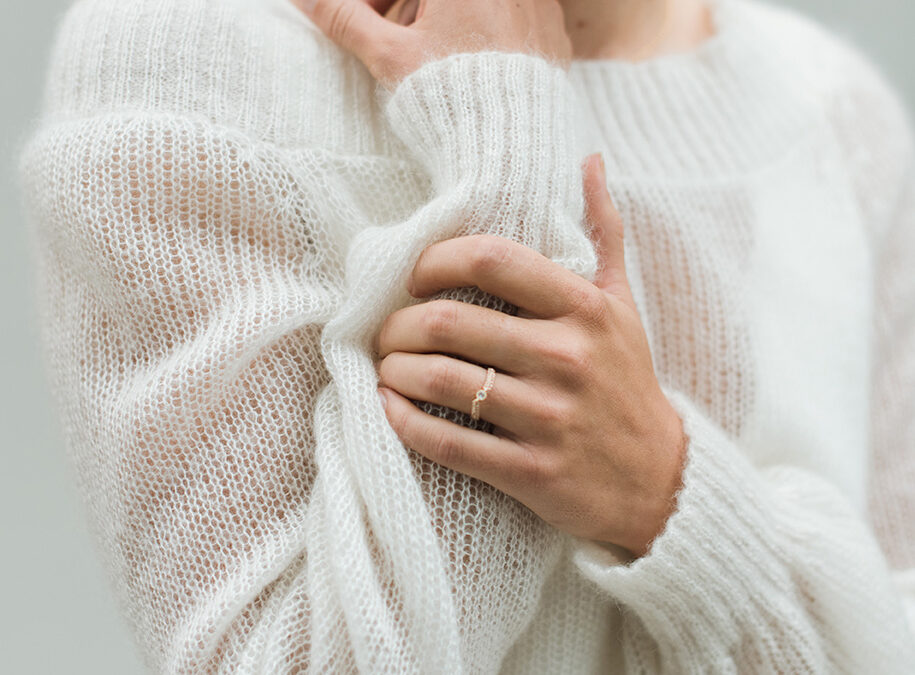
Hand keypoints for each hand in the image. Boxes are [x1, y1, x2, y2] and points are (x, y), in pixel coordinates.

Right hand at [290, 0, 571, 88]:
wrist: (514, 145)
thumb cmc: (452, 98)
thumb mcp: (390, 55)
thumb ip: (346, 19)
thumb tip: (302, 0)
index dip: (376, 3)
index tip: (368, 22)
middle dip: (406, 7)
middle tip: (390, 36)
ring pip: (474, 2)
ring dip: (441, 15)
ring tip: (429, 55)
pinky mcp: (551, 25)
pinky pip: (508, 11)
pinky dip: (481, 26)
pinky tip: (466, 61)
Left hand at [373, 154, 687, 557]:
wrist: (661, 480)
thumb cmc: (628, 383)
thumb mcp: (624, 305)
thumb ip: (605, 232)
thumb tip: (590, 161)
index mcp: (584, 309)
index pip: (490, 259)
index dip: (434, 260)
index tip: (413, 279)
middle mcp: (568, 357)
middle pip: (449, 321)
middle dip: (398, 324)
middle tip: (385, 331)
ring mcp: (550, 417)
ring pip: (440, 380)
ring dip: (394, 370)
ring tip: (385, 368)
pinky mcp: (533, 472)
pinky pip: (447, 443)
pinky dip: (404, 423)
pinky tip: (389, 408)